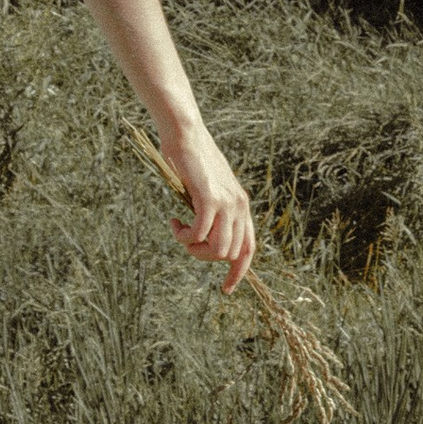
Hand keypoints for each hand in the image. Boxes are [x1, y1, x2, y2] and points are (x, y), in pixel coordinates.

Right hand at [162, 115, 255, 294]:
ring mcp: (227, 202)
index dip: (238, 272)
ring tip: (179, 232)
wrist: (186, 134)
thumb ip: (212, 213)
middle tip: (185, 241)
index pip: (248, 249)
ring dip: (193, 248)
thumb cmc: (191, 162)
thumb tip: (205, 240)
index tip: (226, 289)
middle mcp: (239, 206)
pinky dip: (183, 235)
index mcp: (242, 207)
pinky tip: (174, 222)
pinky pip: (199, 233)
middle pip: (228, 254)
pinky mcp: (210, 198)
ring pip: (216, 249)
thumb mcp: (207, 191)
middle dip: (203, 256)